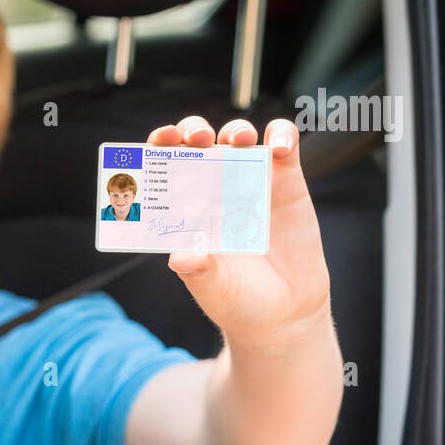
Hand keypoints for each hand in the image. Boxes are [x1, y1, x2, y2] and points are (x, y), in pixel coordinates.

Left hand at [146, 116, 331, 350]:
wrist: (284, 315)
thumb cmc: (238, 300)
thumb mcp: (213, 289)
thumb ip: (198, 271)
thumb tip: (179, 256)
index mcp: (186, 208)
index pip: (165, 165)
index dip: (159, 146)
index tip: (158, 141)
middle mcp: (214, 189)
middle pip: (198, 142)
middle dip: (193, 130)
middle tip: (197, 139)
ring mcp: (249, 182)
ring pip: (237, 137)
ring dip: (235, 130)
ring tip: (238, 142)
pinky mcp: (286, 182)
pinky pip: (284, 145)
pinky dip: (282, 135)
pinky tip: (279, 148)